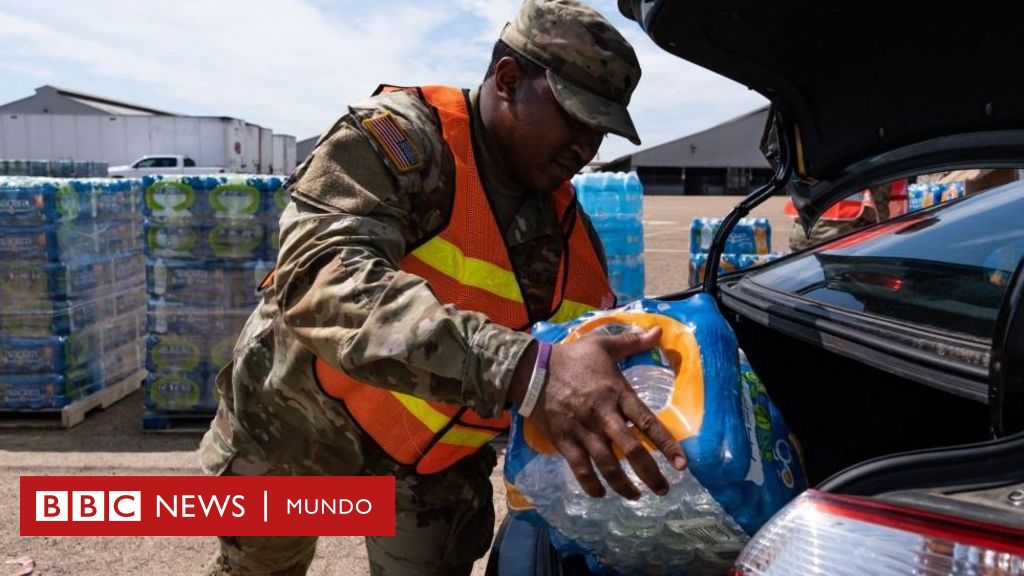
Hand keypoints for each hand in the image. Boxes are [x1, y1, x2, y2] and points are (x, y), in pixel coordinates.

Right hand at [513, 327, 687, 498]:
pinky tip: (600, 494)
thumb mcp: (603, 345)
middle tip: (663, 490)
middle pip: (631, 451)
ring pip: (607, 465)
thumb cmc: (572, 358)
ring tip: (636, 497)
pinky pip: (580, 468)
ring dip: (623, 485)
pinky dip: (590, 484)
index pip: (648, 423)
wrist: (532, 370)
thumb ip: (633, 342)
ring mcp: (583, 430)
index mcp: (617, 393)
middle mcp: (603, 415)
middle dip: (650, 474)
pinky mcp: (564, 440)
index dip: (667, 445)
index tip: (682, 466)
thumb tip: (660, 332)